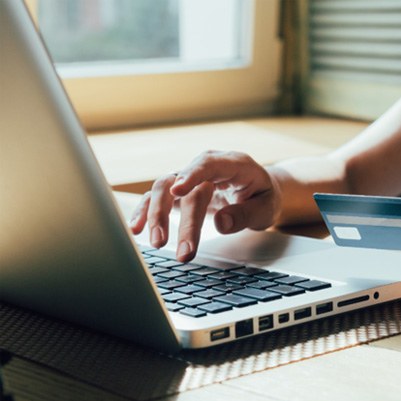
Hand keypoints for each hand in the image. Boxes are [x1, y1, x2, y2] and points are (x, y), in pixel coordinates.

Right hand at [130, 150, 280, 260]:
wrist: (258, 192)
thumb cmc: (262, 197)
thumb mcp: (266, 207)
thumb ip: (246, 214)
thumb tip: (220, 223)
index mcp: (233, 164)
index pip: (208, 163)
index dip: (192, 174)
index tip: (178, 191)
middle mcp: (207, 168)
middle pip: (182, 183)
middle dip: (178, 217)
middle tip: (183, 251)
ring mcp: (191, 178)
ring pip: (164, 188)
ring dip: (156, 215)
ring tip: (156, 243)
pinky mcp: (181, 191)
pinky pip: (159, 198)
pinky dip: (146, 211)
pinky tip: (137, 228)